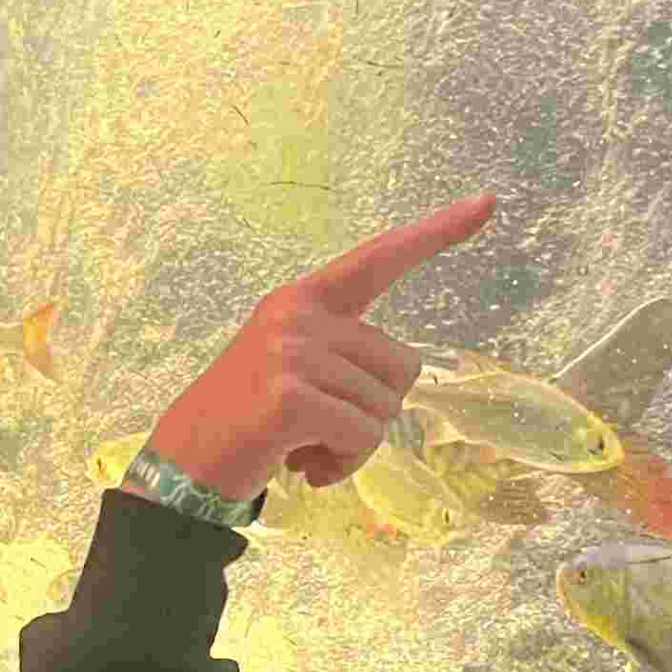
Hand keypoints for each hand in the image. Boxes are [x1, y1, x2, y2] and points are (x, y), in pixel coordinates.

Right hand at [143, 193, 495, 498]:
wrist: (182, 466)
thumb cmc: (247, 423)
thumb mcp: (291, 369)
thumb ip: (342, 355)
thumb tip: (404, 379)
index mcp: (303, 299)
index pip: (380, 258)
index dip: (436, 233)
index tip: (488, 203)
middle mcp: (298, 314)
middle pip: (403, 366)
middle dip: (374, 412)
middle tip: (319, 430)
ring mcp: (293, 351)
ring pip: (385, 409)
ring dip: (354, 446)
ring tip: (304, 447)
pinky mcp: (291, 395)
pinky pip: (362, 437)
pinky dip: (342, 465)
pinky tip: (304, 468)